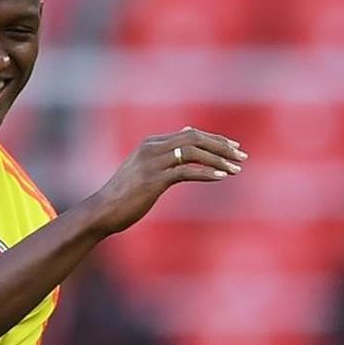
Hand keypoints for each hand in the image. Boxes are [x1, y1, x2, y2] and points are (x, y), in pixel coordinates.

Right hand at [88, 126, 247, 233]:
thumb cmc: (123, 194)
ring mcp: (152, 164)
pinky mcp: (153, 180)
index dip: (215, 139)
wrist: (101, 211)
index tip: (234, 148)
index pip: (190, 134)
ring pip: (193, 152)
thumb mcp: (143, 168)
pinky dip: (206, 173)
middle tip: (242, 156)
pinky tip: (221, 177)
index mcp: (150, 144)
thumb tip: (187, 133)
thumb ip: (164, 152)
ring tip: (236, 168)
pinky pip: (186, 171)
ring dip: (219, 159)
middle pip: (195, 138)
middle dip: (222, 146)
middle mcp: (151, 149)